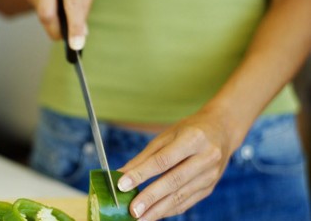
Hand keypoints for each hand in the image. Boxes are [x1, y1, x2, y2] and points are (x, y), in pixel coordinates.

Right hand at [19, 0, 95, 48]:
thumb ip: (84, 4)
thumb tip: (81, 33)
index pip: (72, 0)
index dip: (75, 24)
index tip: (77, 44)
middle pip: (46, 13)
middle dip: (55, 31)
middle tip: (64, 38)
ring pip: (41, 12)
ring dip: (53, 17)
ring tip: (60, 1)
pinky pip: (36, 7)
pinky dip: (46, 7)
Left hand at [117, 109, 243, 220]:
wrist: (222, 131)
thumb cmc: (188, 131)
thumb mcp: (166, 136)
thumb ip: (143, 157)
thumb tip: (120, 174)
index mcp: (193, 139)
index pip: (163, 160)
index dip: (141, 174)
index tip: (122, 185)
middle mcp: (206, 157)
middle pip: (174, 181)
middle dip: (150, 198)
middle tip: (132, 210)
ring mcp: (211, 175)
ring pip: (181, 196)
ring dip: (158, 210)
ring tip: (139, 218)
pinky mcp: (210, 188)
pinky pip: (187, 202)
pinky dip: (168, 210)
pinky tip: (154, 214)